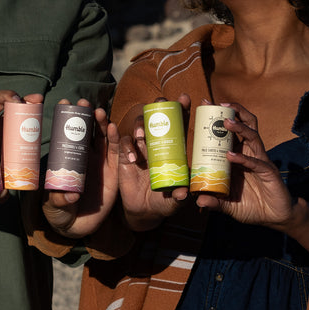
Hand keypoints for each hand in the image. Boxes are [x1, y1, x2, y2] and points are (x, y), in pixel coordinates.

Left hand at [41, 99, 119, 237]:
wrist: (77, 227)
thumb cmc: (59, 212)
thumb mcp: (55, 207)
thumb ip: (59, 200)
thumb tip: (70, 195)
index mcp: (67, 158)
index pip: (66, 132)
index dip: (66, 116)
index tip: (64, 103)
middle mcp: (84, 156)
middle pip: (87, 129)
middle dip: (86, 114)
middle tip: (84, 103)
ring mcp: (99, 162)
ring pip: (102, 137)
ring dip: (101, 123)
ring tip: (98, 112)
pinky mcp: (114, 172)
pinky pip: (116, 153)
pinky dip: (116, 140)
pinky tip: (113, 129)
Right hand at [116, 94, 190, 230]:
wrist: (145, 211)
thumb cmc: (165, 201)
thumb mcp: (174, 201)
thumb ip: (179, 196)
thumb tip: (183, 193)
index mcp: (173, 148)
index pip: (179, 124)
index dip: (182, 109)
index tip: (184, 98)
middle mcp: (157, 144)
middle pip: (157, 118)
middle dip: (158, 107)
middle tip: (160, 103)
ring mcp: (141, 148)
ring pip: (140, 126)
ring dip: (141, 126)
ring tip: (142, 137)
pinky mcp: (125, 156)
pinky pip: (124, 143)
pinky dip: (128, 147)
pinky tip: (133, 159)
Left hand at [195, 103, 295, 225]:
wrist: (275, 217)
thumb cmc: (252, 206)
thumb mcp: (229, 205)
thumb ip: (215, 202)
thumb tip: (198, 200)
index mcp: (239, 156)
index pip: (229, 132)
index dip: (219, 118)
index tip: (204, 105)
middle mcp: (250, 154)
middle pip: (245, 125)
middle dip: (233, 112)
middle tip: (217, 105)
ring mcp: (260, 161)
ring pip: (253, 136)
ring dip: (240, 128)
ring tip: (226, 122)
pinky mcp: (269, 172)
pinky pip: (256, 162)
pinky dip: (244, 158)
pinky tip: (231, 156)